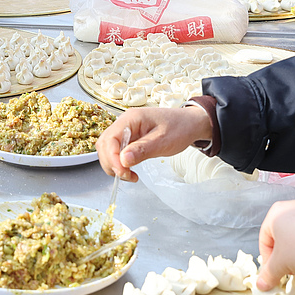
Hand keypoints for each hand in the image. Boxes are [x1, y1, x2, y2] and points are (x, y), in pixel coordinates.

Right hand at [95, 105, 211, 182]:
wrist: (190, 124)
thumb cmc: (179, 128)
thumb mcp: (164, 141)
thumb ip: (143, 150)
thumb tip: (123, 160)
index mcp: (131, 118)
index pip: (110, 139)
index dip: (112, 158)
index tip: (123, 173)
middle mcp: (124, 123)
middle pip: (104, 144)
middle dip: (111, 163)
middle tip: (127, 176)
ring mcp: (125, 130)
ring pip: (108, 149)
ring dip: (114, 165)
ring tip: (129, 175)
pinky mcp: (129, 139)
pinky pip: (116, 151)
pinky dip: (119, 163)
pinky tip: (130, 170)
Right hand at [256, 200, 294, 290]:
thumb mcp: (282, 264)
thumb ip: (269, 274)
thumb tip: (261, 285)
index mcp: (274, 213)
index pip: (264, 241)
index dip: (268, 261)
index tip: (275, 274)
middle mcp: (289, 207)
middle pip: (280, 238)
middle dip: (284, 257)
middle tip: (290, 270)